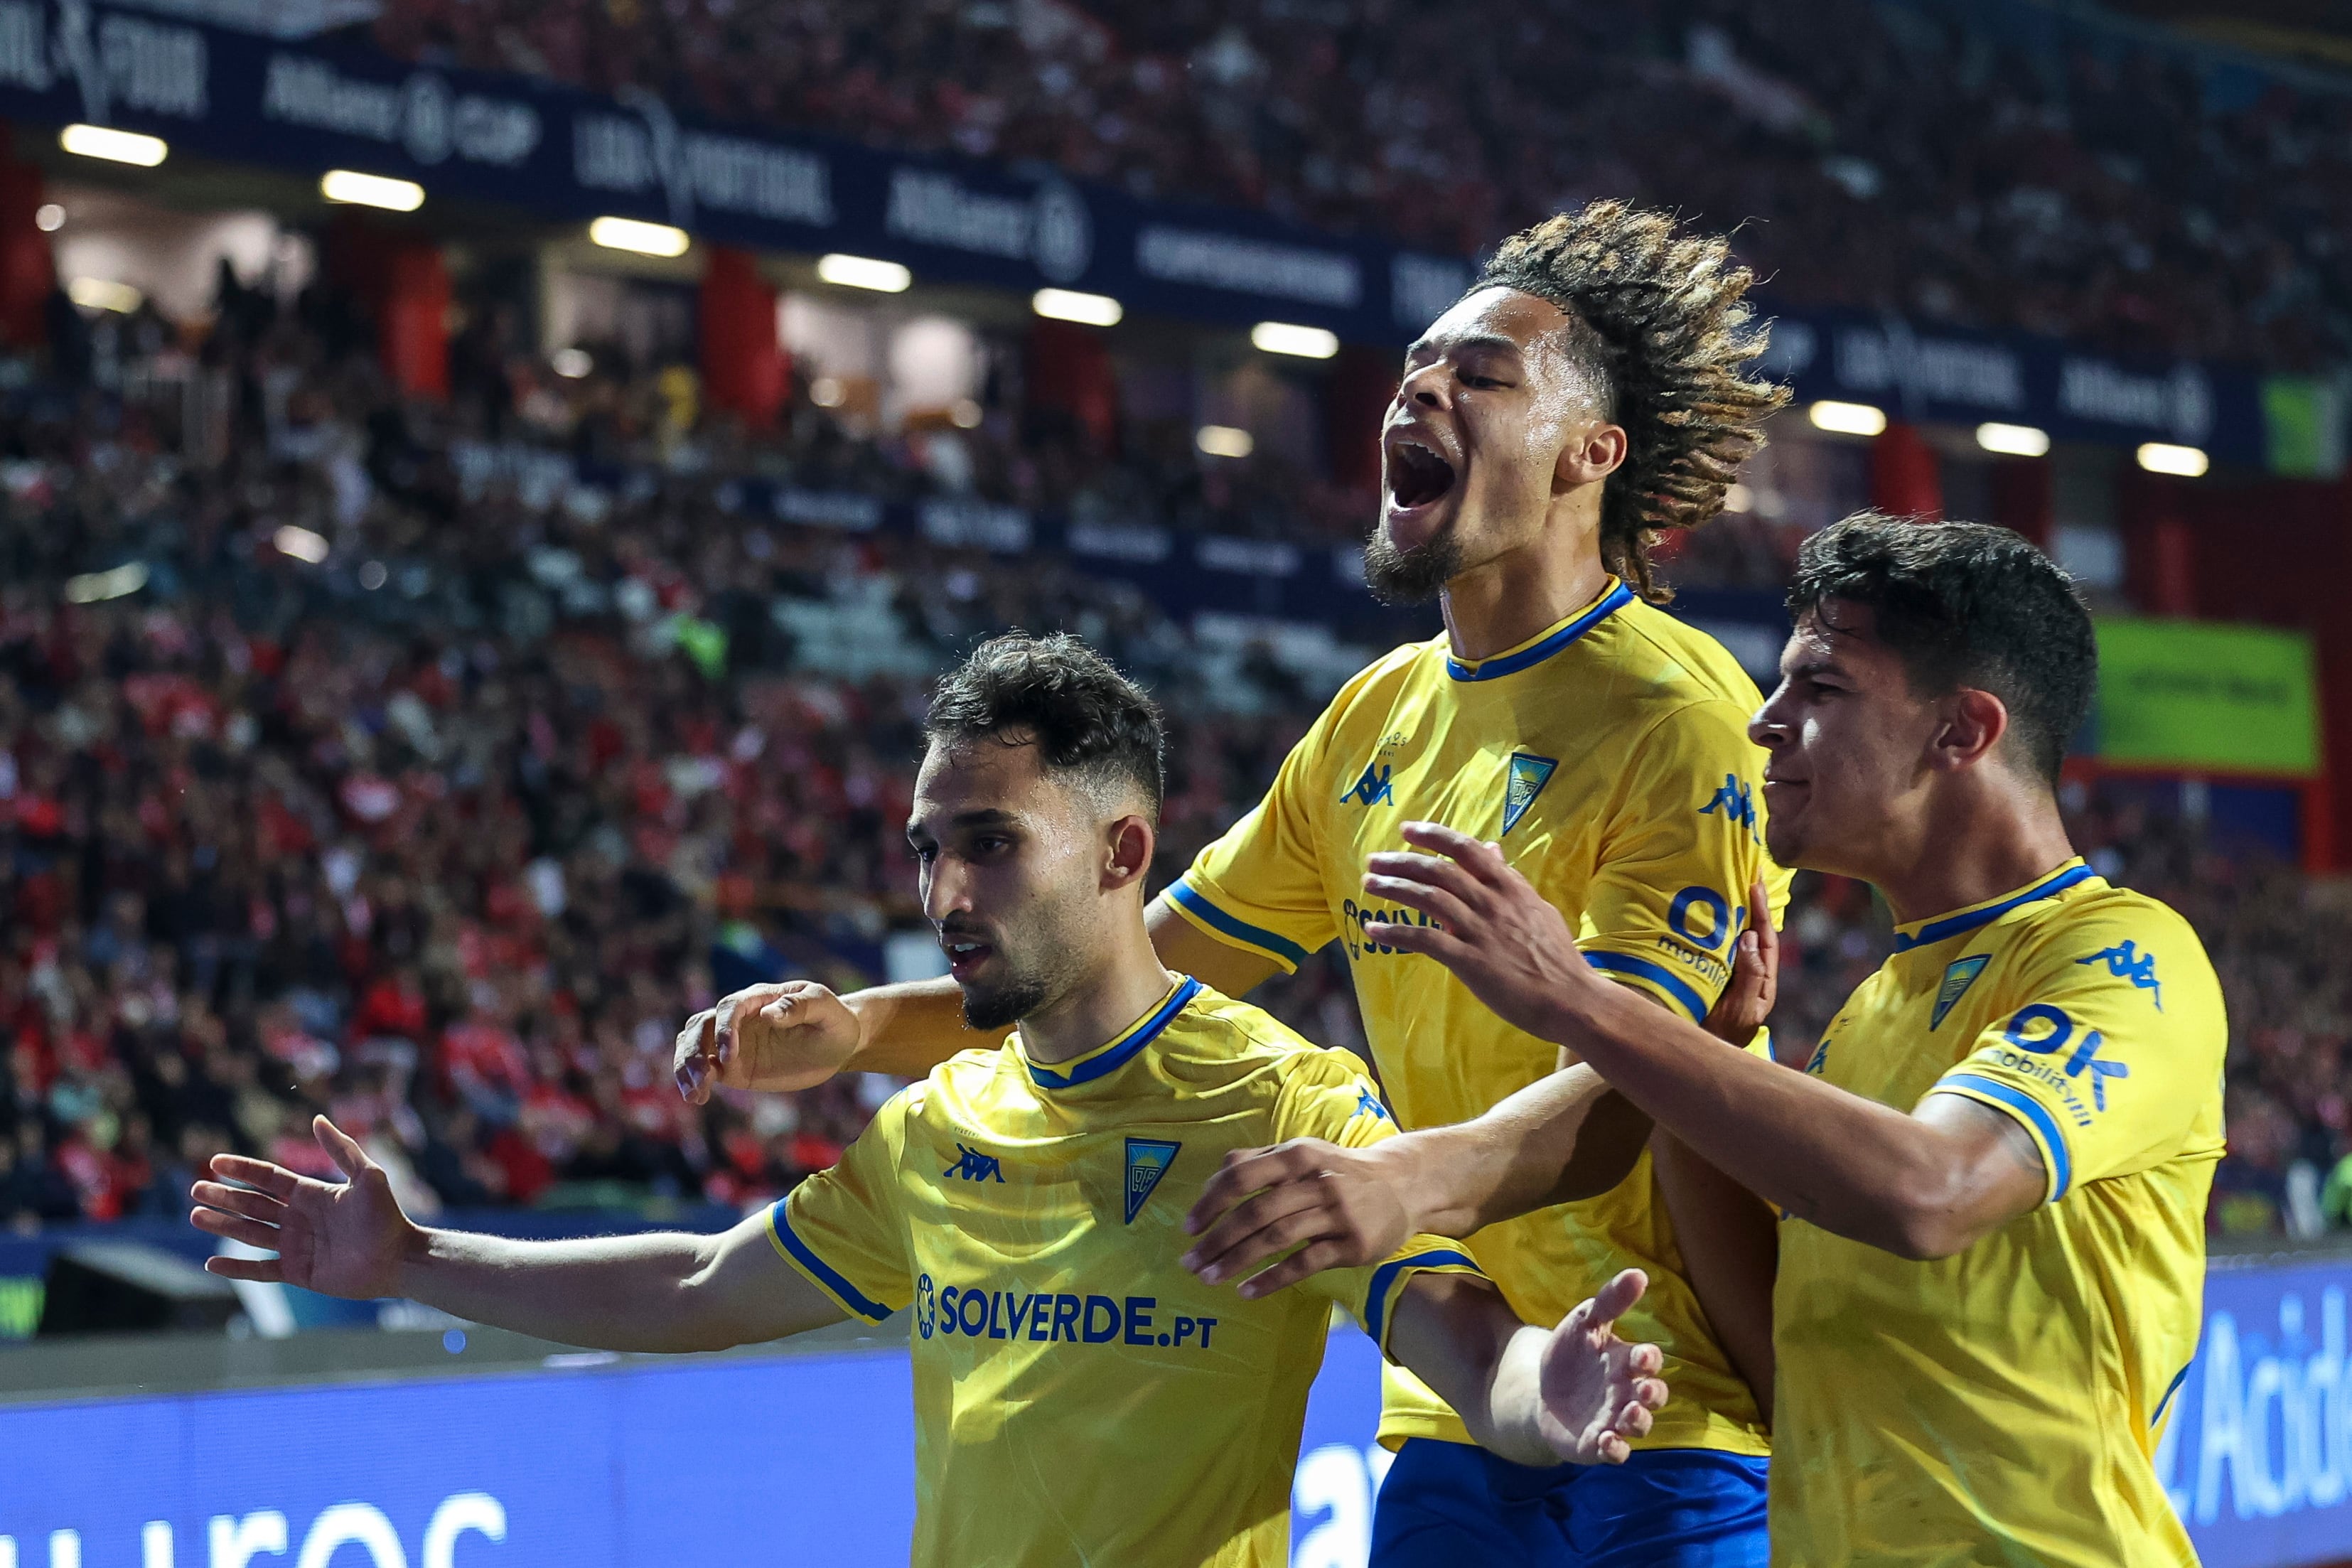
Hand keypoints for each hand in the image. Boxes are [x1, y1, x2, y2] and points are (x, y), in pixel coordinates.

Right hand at [189, 1116, 416, 1299]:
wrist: (398, 1258)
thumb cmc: (386, 1216)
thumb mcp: (368, 1176)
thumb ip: (342, 1149)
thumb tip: (318, 1118)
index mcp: (311, 1194)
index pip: (269, 1179)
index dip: (243, 1170)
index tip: (216, 1162)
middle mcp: (299, 1219)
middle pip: (252, 1205)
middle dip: (224, 1197)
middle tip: (194, 1189)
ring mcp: (296, 1246)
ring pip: (250, 1234)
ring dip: (223, 1225)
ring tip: (195, 1216)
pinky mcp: (298, 1272)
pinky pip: (259, 1270)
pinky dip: (236, 1268)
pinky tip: (211, 1264)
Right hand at [674, 981, 861, 1102]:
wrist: (840, 1044)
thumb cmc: (835, 1020)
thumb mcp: (827, 1009)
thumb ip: (800, 1006)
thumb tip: (769, 1013)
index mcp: (759, 998)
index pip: (729, 1008)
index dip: (724, 1031)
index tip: (729, 1058)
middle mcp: (740, 1018)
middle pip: (700, 1025)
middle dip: (694, 1050)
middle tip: (702, 1078)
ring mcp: (734, 1043)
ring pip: (693, 1045)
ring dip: (686, 1066)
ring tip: (694, 1093)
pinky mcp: (735, 1067)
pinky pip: (706, 1070)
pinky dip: (695, 1082)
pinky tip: (697, 1098)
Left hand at [1181, 1138, 1414, 1296]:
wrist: (1404, 1184)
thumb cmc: (1341, 1171)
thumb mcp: (1304, 1153)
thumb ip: (1261, 1160)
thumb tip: (1220, 1171)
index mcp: (1296, 1156)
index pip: (1242, 1176)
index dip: (1211, 1203)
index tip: (1188, 1228)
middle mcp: (1315, 1181)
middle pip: (1255, 1212)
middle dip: (1217, 1240)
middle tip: (1191, 1263)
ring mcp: (1335, 1214)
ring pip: (1276, 1239)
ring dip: (1238, 1261)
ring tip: (1211, 1279)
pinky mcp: (1351, 1244)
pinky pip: (1304, 1263)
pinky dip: (1272, 1279)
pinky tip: (1248, 1291)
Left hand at [1361, 821, 1596, 1041]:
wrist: (1571, 998)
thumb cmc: (1556, 956)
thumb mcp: (1536, 908)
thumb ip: (1509, 879)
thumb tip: (1491, 849)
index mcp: (1509, 887)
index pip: (1466, 850)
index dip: (1434, 835)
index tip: (1408, 829)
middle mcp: (1492, 902)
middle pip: (1439, 871)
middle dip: (1402, 861)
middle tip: (1374, 859)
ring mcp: (1481, 931)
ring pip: (1429, 898)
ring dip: (1395, 889)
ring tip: (1369, 883)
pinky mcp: (1471, 961)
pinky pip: (1426, 940)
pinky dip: (1396, 932)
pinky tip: (1373, 929)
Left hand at [1536, 1268, 1669, 1464]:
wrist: (1542, 1391)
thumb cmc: (1572, 1354)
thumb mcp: (1584, 1322)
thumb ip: (1610, 1301)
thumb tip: (1639, 1273)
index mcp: (1625, 1363)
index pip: (1647, 1362)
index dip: (1649, 1360)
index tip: (1643, 1356)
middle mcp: (1626, 1393)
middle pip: (1652, 1397)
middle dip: (1653, 1395)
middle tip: (1643, 1389)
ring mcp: (1614, 1420)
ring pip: (1637, 1426)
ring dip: (1638, 1422)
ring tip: (1629, 1414)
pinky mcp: (1596, 1444)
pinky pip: (1613, 1452)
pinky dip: (1614, 1449)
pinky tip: (1606, 1442)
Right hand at [1701, 879, 1778, 1045]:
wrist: (1700, 1057)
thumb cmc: (1723, 1038)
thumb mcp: (1740, 1009)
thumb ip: (1749, 976)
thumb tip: (1749, 936)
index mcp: (1763, 983)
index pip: (1765, 941)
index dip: (1761, 912)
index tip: (1756, 884)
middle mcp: (1750, 977)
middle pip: (1755, 935)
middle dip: (1753, 905)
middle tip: (1749, 873)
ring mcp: (1733, 977)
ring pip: (1738, 940)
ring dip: (1736, 914)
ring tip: (1732, 885)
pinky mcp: (1714, 978)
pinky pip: (1720, 948)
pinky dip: (1719, 929)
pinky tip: (1710, 913)